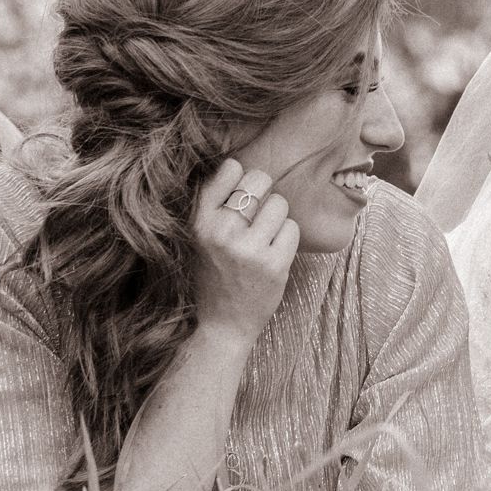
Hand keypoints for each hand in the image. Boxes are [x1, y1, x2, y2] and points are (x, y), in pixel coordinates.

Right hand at [192, 157, 299, 344]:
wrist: (219, 326)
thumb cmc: (211, 277)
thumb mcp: (198, 238)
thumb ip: (213, 206)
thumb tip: (240, 164)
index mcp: (199, 221)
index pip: (229, 169)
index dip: (241, 175)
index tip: (240, 193)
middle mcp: (222, 231)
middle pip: (260, 180)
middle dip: (264, 193)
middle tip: (257, 215)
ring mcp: (249, 249)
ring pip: (280, 203)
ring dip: (277, 217)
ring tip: (263, 237)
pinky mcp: (274, 265)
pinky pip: (292, 228)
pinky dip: (287, 238)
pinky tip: (273, 252)